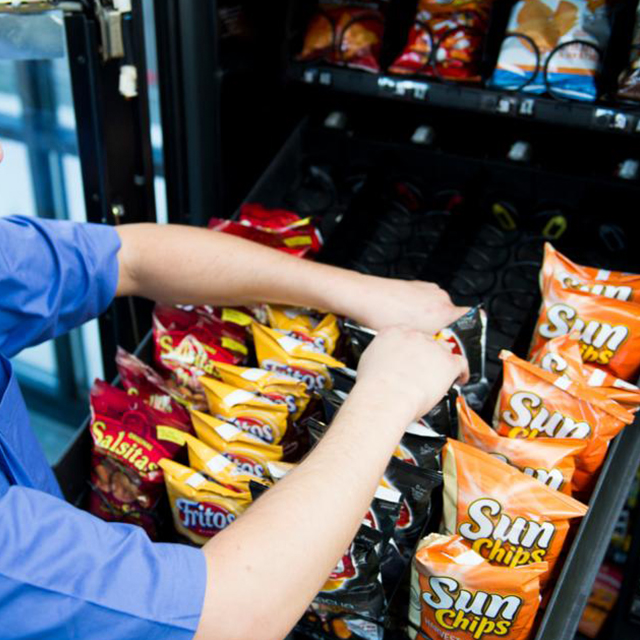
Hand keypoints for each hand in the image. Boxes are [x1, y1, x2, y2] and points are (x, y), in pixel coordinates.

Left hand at [351, 276, 467, 334]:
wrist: (364, 298)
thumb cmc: (382, 317)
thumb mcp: (412, 340)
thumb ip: (432, 344)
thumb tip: (442, 355)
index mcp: (444, 311)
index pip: (474, 318)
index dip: (471, 333)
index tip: (467, 342)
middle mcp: (439, 297)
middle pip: (451, 319)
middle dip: (441, 332)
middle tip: (427, 343)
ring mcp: (427, 289)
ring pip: (435, 311)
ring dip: (427, 322)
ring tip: (409, 330)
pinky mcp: (416, 286)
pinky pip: (423, 303)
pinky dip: (416, 312)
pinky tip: (401, 319)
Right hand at [354, 325, 468, 421]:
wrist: (385, 396)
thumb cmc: (374, 385)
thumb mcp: (368, 360)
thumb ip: (381, 355)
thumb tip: (383, 362)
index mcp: (394, 332)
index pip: (408, 334)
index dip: (412, 347)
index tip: (411, 356)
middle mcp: (415, 336)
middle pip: (427, 341)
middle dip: (426, 354)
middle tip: (423, 369)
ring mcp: (433, 348)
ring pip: (445, 350)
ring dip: (443, 361)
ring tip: (441, 374)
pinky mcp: (448, 362)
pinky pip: (461, 363)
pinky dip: (462, 372)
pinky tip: (460, 378)